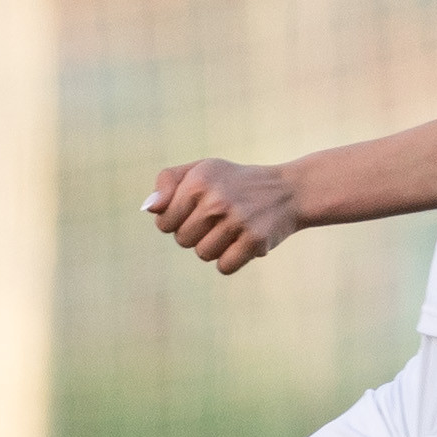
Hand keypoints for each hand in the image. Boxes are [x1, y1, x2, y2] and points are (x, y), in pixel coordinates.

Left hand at [146, 159, 301, 275]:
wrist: (287, 191)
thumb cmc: (235, 183)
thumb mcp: (202, 170)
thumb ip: (169, 183)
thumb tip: (149, 208)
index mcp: (198, 180)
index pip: (164, 222)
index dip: (177, 221)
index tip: (196, 211)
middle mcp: (216, 199)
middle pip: (183, 240)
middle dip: (196, 234)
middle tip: (218, 219)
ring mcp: (237, 220)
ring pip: (203, 254)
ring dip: (215, 247)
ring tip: (231, 229)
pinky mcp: (255, 240)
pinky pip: (224, 266)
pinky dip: (231, 260)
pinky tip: (242, 242)